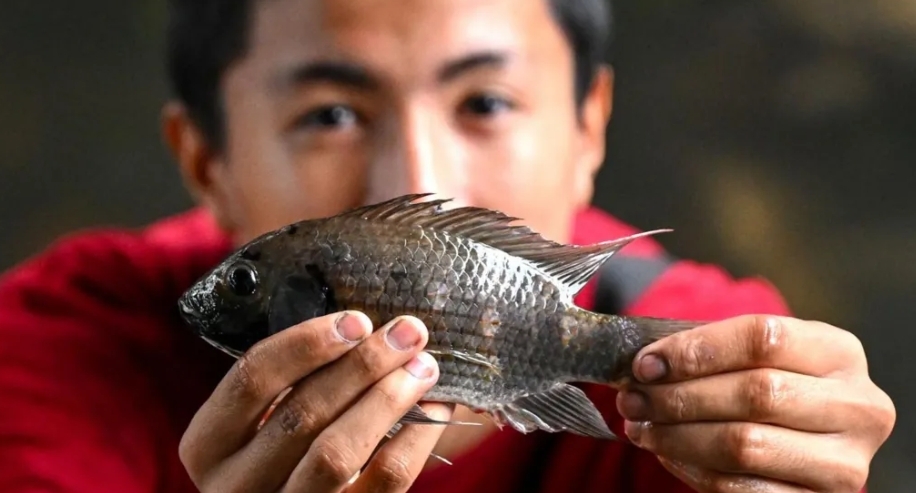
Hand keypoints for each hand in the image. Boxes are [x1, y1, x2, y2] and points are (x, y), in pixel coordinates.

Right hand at [179, 311, 449, 492]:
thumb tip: (366, 325)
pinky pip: (382, 482)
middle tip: (408, 332)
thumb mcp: (266, 418)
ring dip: (387, 399)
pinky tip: (436, 410)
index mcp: (209, 444)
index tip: (356, 320)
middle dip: (362, 365)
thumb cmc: (286, 450)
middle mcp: (234, 485)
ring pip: (337, 452)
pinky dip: (415, 440)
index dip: (305, 344)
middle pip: (300, 413)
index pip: (250, 379)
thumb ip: (296, 379)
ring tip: (424, 366)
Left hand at [615, 315, 895, 492]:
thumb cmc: (767, 382)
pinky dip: (691, 468)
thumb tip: (644, 364)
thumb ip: (708, 350)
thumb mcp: (752, 356)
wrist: (806, 437)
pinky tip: (666, 451)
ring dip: (676, 435)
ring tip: (640, 425)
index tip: (645, 363)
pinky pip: (740, 488)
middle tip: (632, 397)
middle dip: (678, 396)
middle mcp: (857, 406)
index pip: (763, 338)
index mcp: (839, 352)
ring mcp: (844, 462)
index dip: (696, 350)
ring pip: (744, 444)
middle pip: (755, 393)